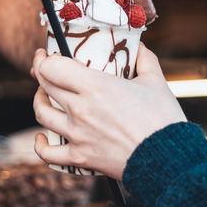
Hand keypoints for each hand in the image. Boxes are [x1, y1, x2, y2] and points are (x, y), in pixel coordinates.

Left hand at [31, 44, 185, 178]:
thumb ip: (145, 59)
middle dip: (40, 74)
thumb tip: (139, 46)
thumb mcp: (156, 81)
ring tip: (44, 97)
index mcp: (95, 86)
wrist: (167, 160)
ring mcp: (77, 135)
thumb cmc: (163, 119)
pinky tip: (42, 137)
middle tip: (45, 70)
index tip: (45, 54)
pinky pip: (48, 153)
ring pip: (42, 114)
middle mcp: (80, 109)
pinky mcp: (80, 157)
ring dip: (39, 102)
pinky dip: (40, 145)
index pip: (52, 67)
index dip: (44, 59)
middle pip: (44, 86)